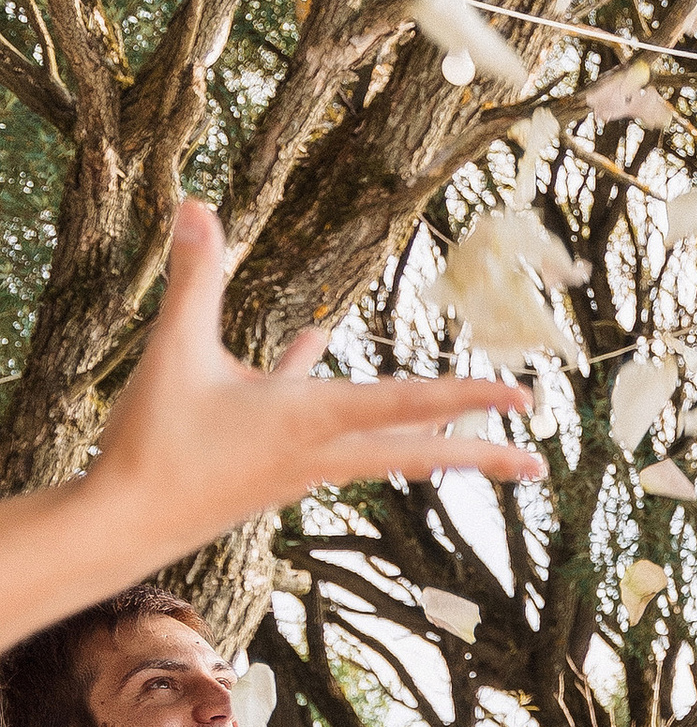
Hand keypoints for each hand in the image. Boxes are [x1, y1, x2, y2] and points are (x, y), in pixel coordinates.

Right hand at [88, 200, 547, 547]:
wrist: (126, 522)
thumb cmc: (153, 441)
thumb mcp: (175, 350)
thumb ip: (195, 277)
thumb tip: (195, 204)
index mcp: (309, 420)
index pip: (407, 405)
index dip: (467, 396)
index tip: (520, 399)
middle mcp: (319, 450)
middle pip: (418, 450)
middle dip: (481, 455)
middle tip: (540, 466)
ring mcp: (303, 465)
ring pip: (379, 442)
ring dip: (425, 431)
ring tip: (468, 428)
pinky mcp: (277, 468)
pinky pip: (321, 424)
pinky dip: (323, 385)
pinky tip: (310, 344)